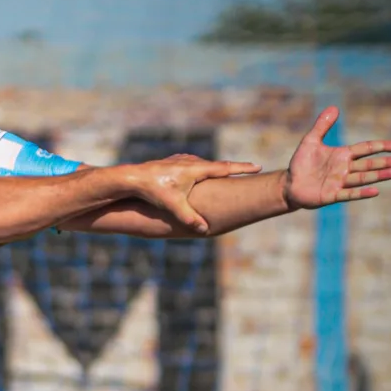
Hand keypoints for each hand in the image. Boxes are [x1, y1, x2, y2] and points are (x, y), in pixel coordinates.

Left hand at [125, 154, 261, 233]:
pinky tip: (203, 175)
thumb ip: (190, 218)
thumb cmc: (154, 191)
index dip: (243, 168)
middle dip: (233, 169)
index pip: (226, 168)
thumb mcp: (174, 206)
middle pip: (218, 165)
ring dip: (217, 169)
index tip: (258, 166)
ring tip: (230, 174)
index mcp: (197, 169)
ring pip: (205, 165)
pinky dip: (203, 170)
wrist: (132, 178)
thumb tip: (205, 230)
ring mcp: (183, 160)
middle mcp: (192, 161)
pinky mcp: (174, 162)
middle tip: (250, 170)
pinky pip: (194, 166)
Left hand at [283, 108, 390, 210]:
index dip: (381, 146)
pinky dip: (361, 193)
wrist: (288, 184)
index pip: (366, 148)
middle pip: (368, 164)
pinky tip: (375, 191)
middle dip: (384, 162)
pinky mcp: (331, 195)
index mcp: (343, 155)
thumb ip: (322, 125)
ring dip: (378, 176)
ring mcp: (339, 183)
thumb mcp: (310, 141)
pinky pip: (349, 194)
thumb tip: (334, 107)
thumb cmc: (300, 164)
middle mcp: (344, 169)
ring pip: (362, 178)